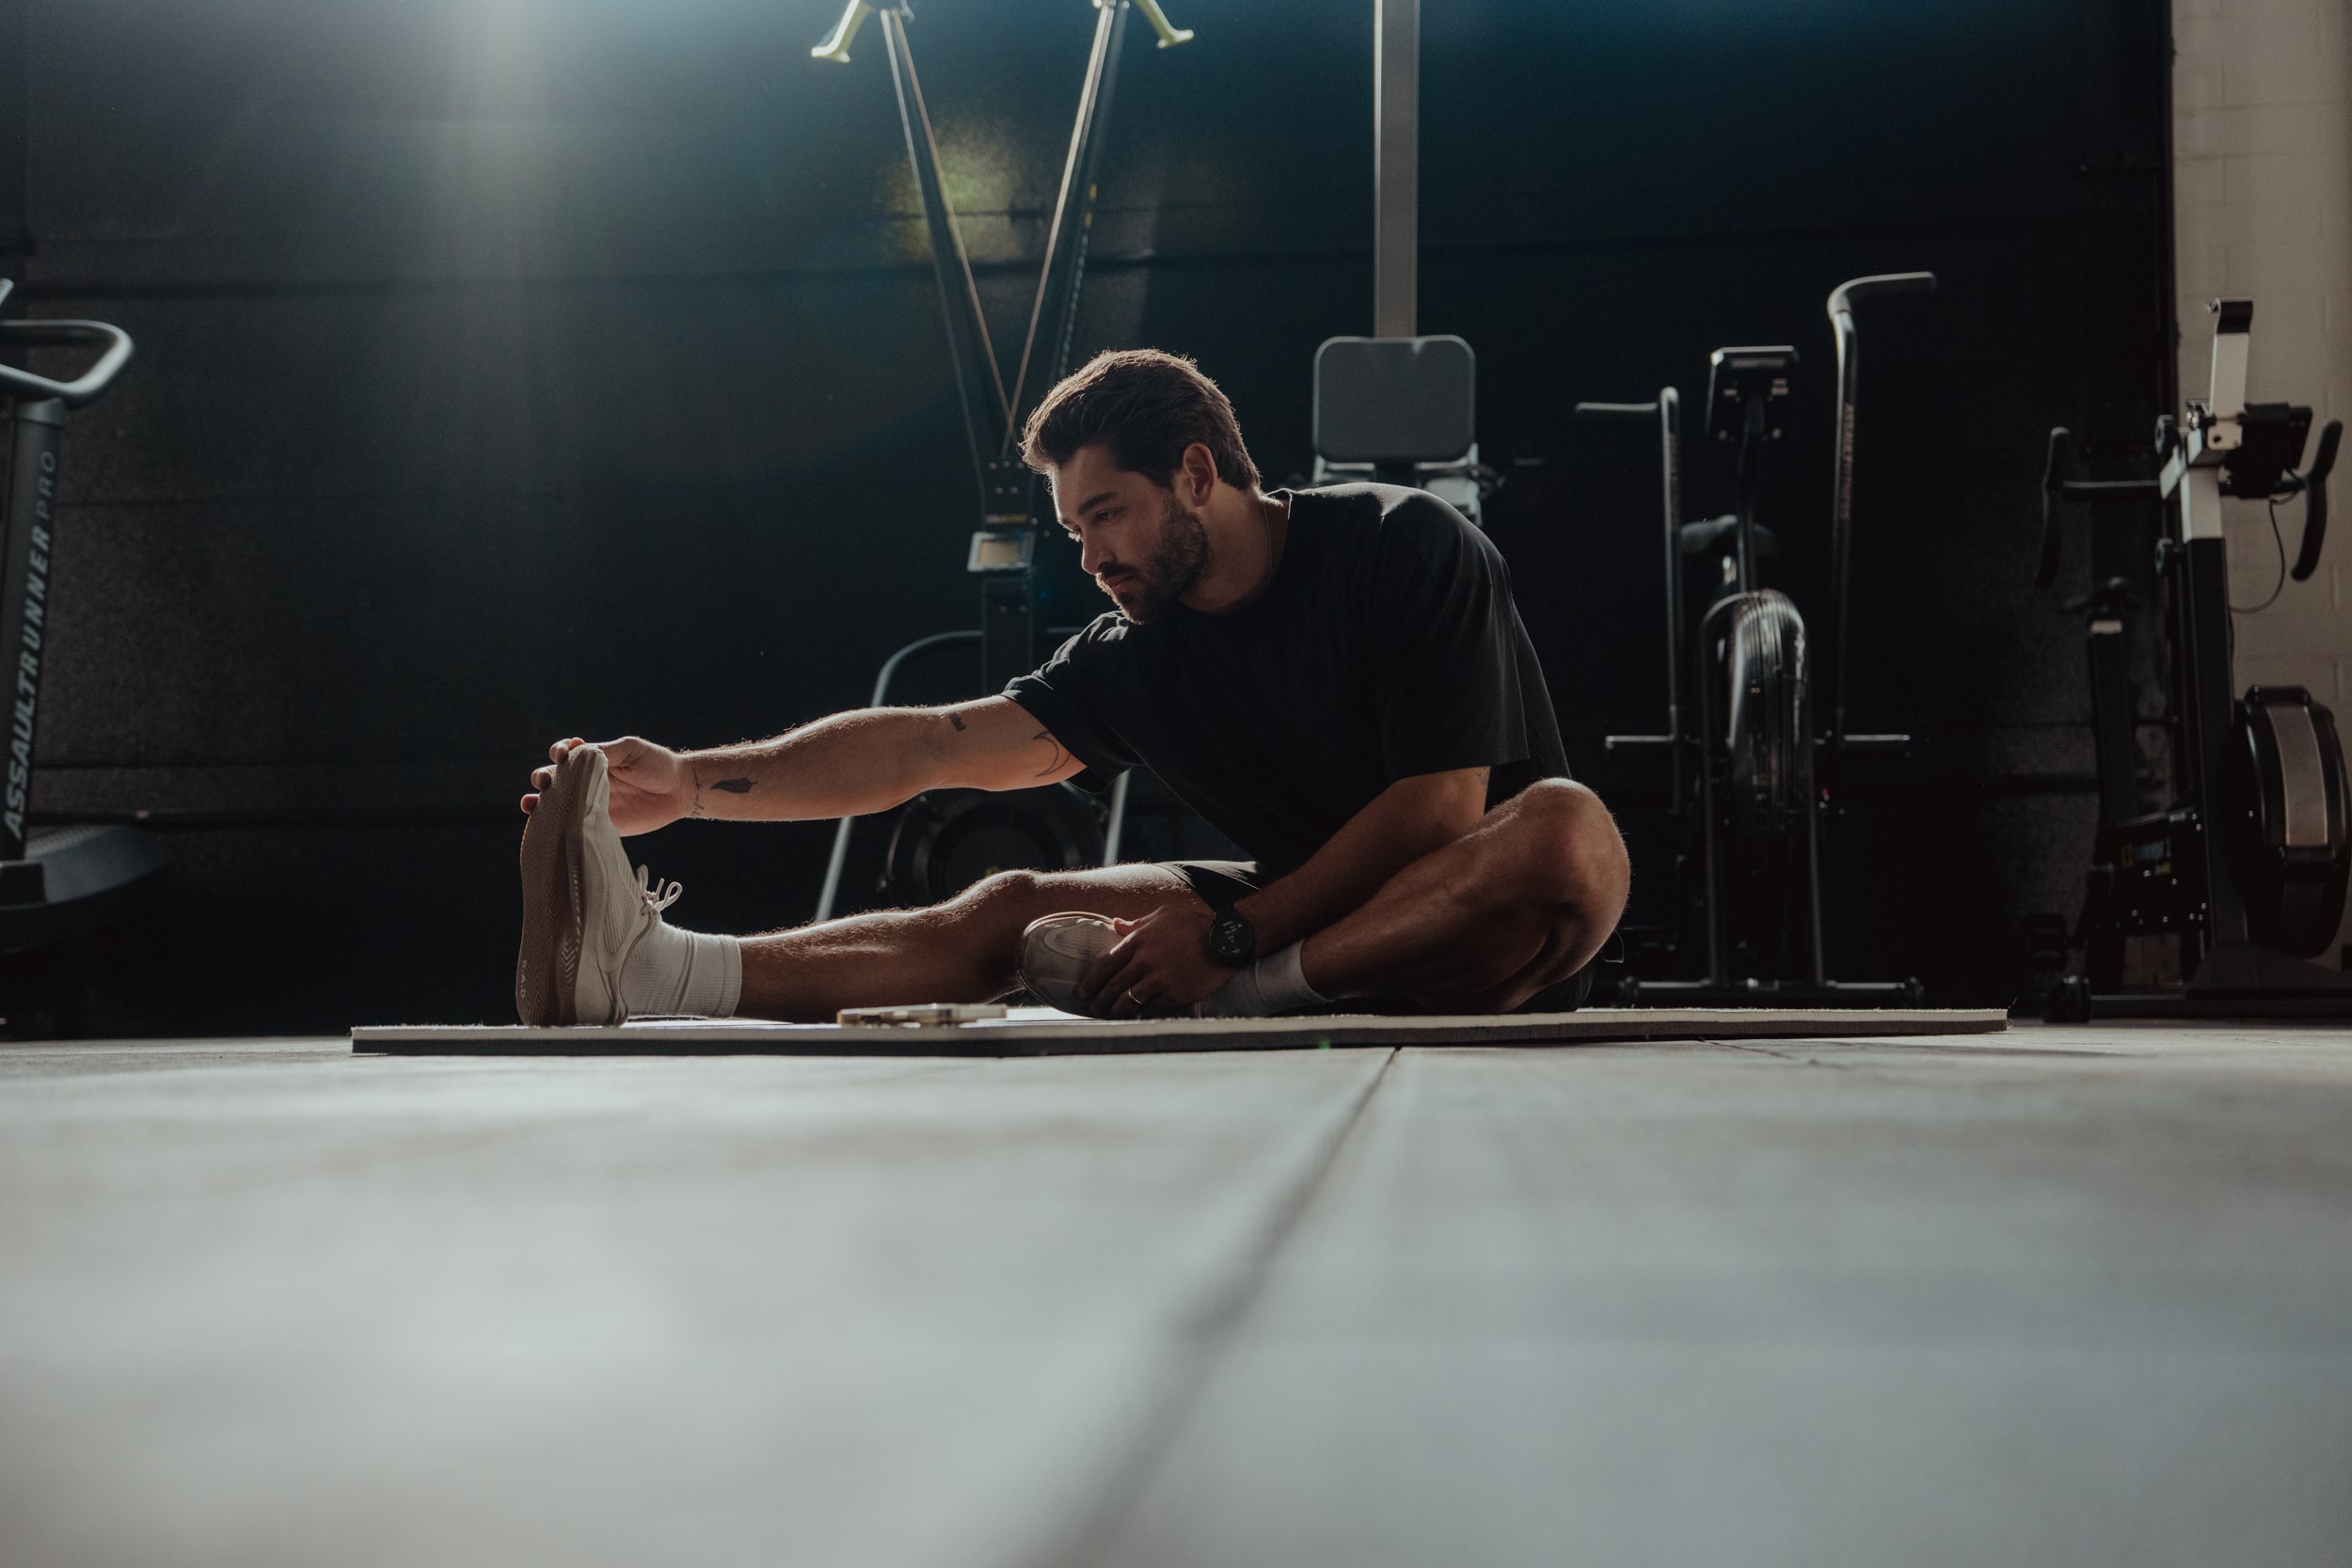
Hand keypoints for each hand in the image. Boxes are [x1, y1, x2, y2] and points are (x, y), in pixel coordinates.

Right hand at [520, 735, 688, 835]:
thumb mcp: (630, 749)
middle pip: (553, 779)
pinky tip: (546, 825)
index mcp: (592, 760)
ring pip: (557, 804)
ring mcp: (590, 803)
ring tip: (529, 803)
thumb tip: (578, 753)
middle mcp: (586, 781)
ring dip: (538, 802)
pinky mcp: (599, 824)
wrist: (679, 790)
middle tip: (544, 781)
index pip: (564, 755)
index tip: (562, 754)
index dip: (557, 752)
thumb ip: (606, 751)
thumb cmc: (656, 764)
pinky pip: (573, 826)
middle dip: (541, 777)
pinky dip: (557, 826)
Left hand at [1081, 904, 1234, 1017]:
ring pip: (1128, 1001)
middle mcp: (1144, 962)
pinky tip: (1138, 1014)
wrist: (1224, 941)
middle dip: (1100, 1000)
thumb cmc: (1192, 925)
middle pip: (1113, 987)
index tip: (1083, 991)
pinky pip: (1151, 1007)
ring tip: (1112, 1013)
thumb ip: (1136, 923)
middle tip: (1094, 1007)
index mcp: (1138, 941)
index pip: (1105, 965)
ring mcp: (1159, 981)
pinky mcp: (1173, 995)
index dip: (1091, 980)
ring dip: (1117, 1010)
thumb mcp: (1162, 916)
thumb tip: (1116, 924)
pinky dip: (1143, 1011)